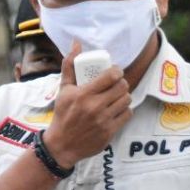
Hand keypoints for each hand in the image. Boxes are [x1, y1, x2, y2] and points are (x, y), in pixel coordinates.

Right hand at [42, 41, 131, 167]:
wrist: (62, 144)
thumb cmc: (62, 114)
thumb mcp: (63, 89)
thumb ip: (69, 65)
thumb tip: (76, 44)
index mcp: (83, 94)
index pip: (110, 76)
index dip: (117, 71)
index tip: (115, 71)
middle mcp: (94, 107)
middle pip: (122, 87)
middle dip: (122, 82)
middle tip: (118, 83)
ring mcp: (103, 120)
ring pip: (126, 100)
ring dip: (124, 96)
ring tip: (118, 95)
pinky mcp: (109, 132)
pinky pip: (127, 115)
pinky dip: (125, 110)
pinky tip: (118, 108)